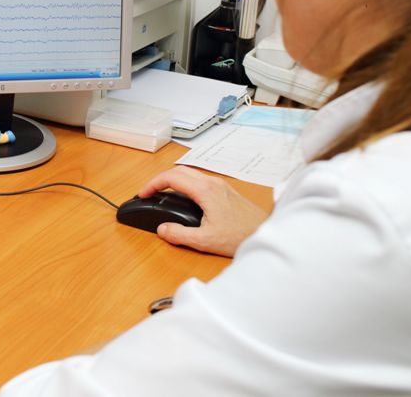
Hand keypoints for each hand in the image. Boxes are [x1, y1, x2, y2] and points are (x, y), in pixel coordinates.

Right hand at [137, 166, 268, 256]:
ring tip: (163, 193)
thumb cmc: (241, 236)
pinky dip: (185, 184)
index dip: (153, 184)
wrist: (267, 234)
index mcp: (205, 190)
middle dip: (160, 179)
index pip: (172, 177)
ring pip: (190, 173)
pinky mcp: (226, 191)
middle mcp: (213, 183)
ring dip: (173, 180)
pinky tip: (184, 198)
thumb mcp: (205, 241)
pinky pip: (200, 180)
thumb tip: (162, 229)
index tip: (143, 194)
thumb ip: (180, 234)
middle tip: (149, 192)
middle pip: (179, 170)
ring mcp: (221, 185)